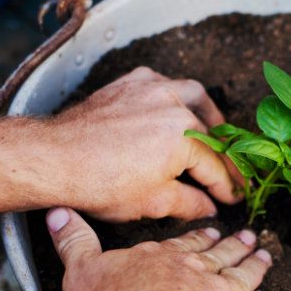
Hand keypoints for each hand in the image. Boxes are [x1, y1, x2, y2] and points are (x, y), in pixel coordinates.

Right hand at [45, 207, 270, 290]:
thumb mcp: (80, 270)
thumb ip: (74, 241)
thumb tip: (57, 213)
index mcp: (160, 259)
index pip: (183, 244)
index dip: (198, 238)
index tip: (211, 231)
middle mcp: (193, 274)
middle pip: (218, 255)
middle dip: (233, 244)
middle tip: (248, 236)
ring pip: (240, 277)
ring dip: (253, 267)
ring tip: (264, 257)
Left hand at [47, 67, 240, 222]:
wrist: (55, 159)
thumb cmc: (101, 183)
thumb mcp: (153, 203)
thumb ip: (191, 203)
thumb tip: (210, 207)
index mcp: (185, 135)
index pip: (216, 166)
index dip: (229, 187)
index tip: (236, 198)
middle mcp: (173, 104)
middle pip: (209, 130)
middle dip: (222, 154)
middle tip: (228, 172)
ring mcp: (149, 88)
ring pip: (191, 93)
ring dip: (206, 113)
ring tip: (212, 131)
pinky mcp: (128, 84)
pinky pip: (161, 83)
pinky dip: (174, 96)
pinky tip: (172, 110)